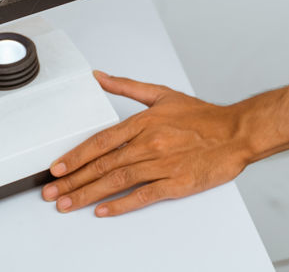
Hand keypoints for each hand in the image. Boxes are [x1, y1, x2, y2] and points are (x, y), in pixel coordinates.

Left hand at [42, 71, 288, 216]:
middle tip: (52, 193)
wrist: (236, 133)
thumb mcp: (162, 94)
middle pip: (104, 165)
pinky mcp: (176, 183)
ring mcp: (162, 165)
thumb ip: (126, 86)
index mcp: (144, 122)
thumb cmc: (202, 116)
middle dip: (74, 181)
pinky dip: (121, 205)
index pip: (101, 141)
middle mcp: (149, 144)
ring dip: (89, 194)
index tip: (57, 168)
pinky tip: (103, 211)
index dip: (76, 156)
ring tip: (68, 204)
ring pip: (118, 182)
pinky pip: (143, 196)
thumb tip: (98, 77)